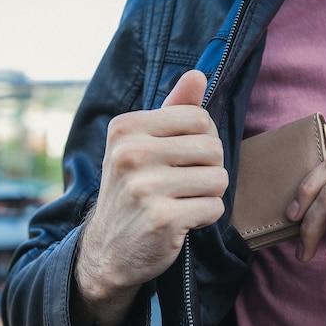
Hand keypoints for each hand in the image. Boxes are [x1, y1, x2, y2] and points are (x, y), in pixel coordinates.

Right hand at [77, 70, 227, 303]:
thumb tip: (199, 74)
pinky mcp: (162, 219)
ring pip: (218, 179)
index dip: (203, 140)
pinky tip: (182, 222)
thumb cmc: (132, 191)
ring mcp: (145, 188)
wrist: (108, 250)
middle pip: (213, 147)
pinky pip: (214, 208)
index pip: (198, 118)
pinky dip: (205, 217)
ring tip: (182, 202)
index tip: (184, 158)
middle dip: (208, 169)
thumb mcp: (141, 146)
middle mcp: (131, 154)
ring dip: (208, 195)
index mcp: (125, 129)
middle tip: (183, 185)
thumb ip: (172, 110)